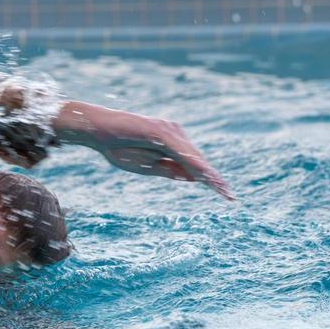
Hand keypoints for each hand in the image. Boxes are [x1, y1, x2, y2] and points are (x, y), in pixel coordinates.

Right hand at [54, 101, 235, 200]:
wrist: (99, 131)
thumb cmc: (119, 146)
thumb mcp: (147, 165)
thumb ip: (170, 170)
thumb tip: (194, 177)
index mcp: (172, 143)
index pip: (195, 163)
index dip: (210, 179)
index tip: (226, 194)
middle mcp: (175, 133)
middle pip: (198, 160)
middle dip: (214, 179)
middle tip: (230, 197)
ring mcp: (169, 131)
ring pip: (193, 157)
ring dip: (208, 174)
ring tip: (222, 190)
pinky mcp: (160, 131)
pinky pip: (180, 151)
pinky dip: (193, 164)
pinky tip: (203, 175)